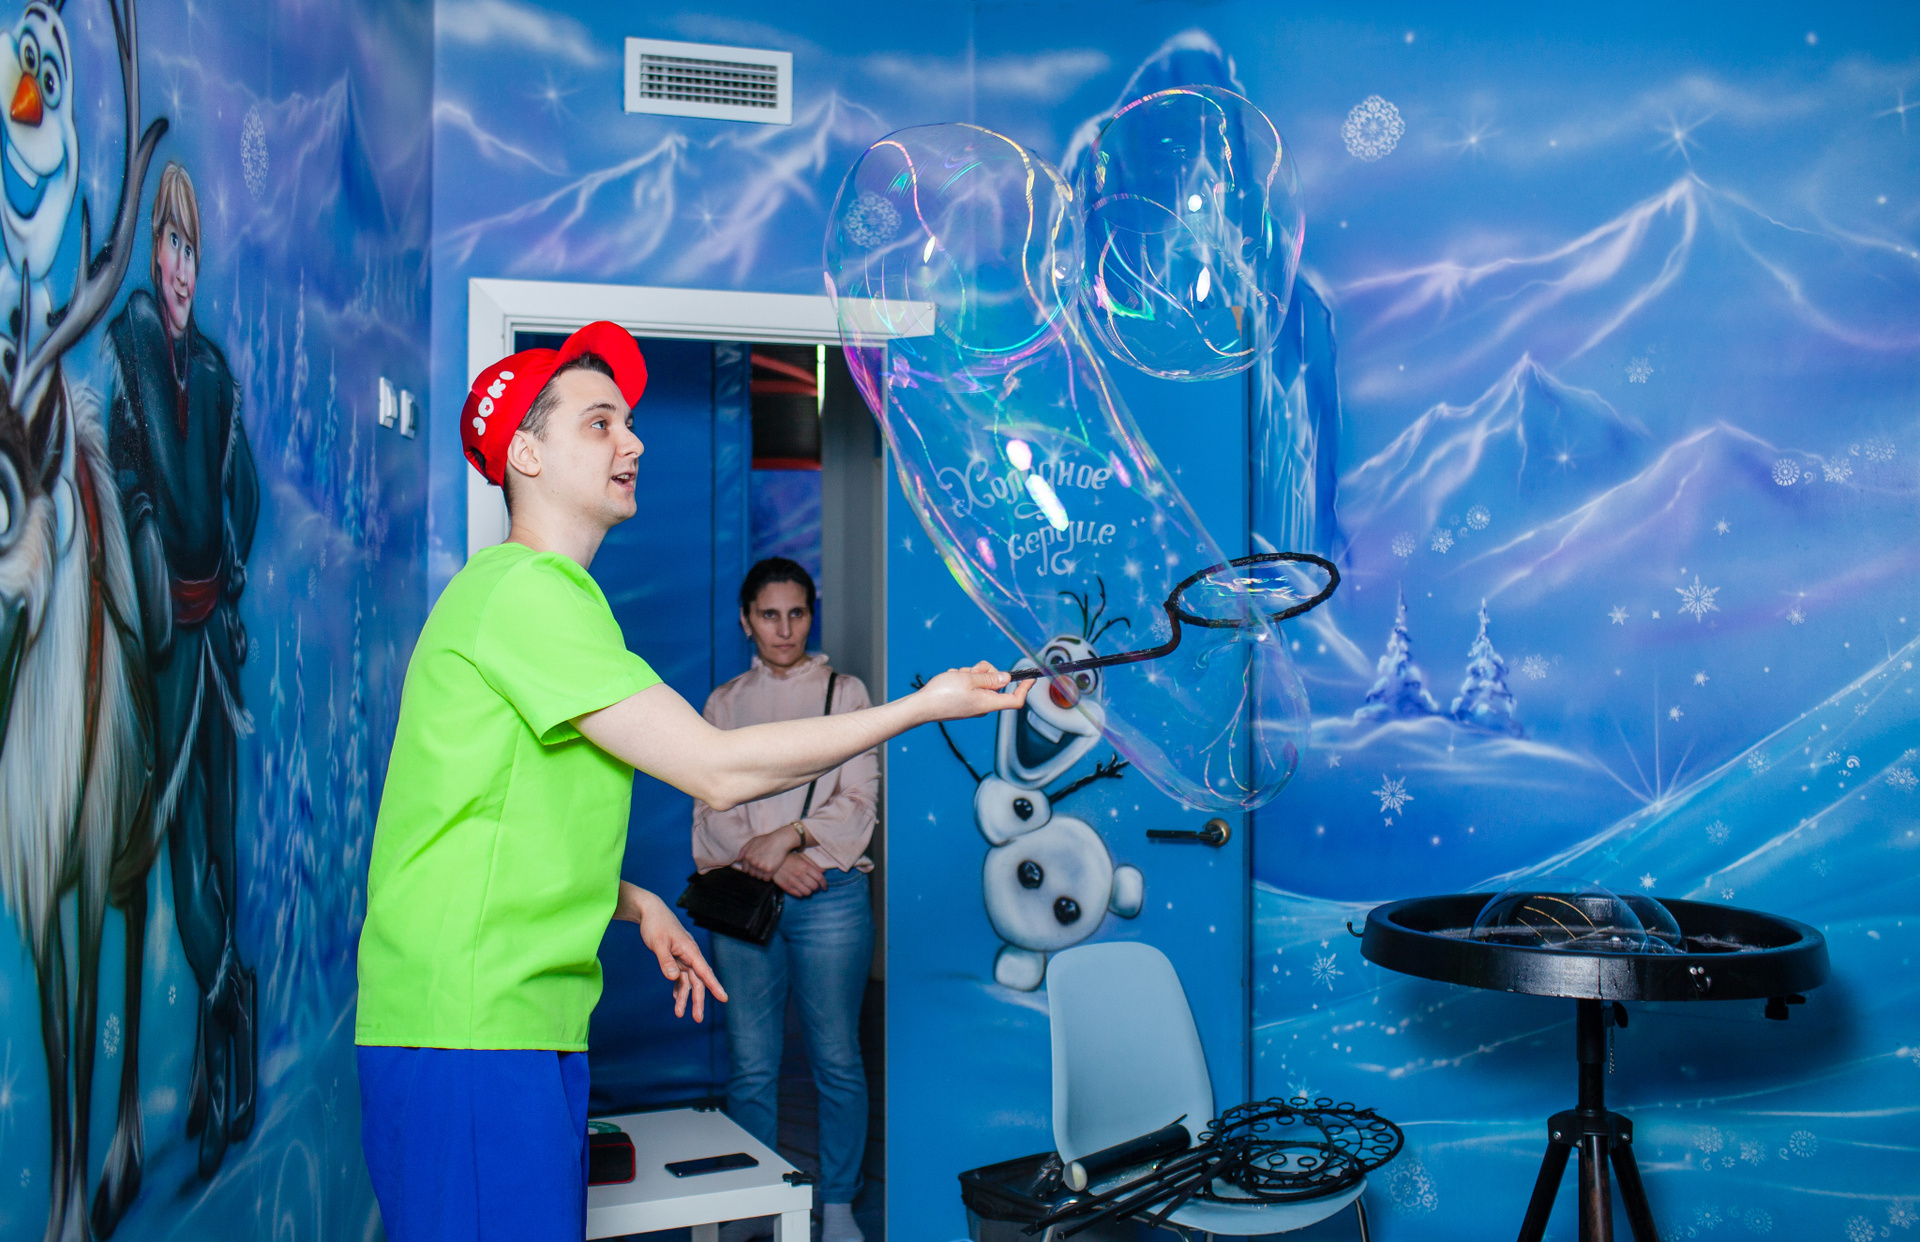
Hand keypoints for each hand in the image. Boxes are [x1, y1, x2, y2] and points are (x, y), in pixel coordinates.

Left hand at [616, 882, 727, 1020]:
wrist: (650, 911)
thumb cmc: (655, 924)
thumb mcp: (658, 943)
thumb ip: (665, 960)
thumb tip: (673, 977)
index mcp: (690, 950)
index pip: (704, 971)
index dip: (714, 985)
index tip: (724, 998)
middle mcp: (689, 955)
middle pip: (698, 981)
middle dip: (698, 1000)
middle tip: (697, 1019)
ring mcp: (683, 958)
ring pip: (688, 981)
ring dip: (685, 997)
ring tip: (679, 1014)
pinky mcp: (675, 958)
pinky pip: (680, 976)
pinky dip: (678, 987)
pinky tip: (676, 999)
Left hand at [737, 825, 800, 879]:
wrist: (780, 840)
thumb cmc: (767, 840)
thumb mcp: (752, 841)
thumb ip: (743, 851)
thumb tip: (738, 860)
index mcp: (747, 856)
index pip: (745, 870)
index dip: (751, 868)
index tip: (756, 866)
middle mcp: (753, 862)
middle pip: (752, 874)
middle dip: (756, 871)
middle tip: (763, 866)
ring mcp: (761, 867)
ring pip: (759, 877)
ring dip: (762, 874)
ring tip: (767, 867)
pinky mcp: (769, 870)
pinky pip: (766, 879)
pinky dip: (768, 876)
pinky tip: (771, 870)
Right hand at [773, 853, 825, 897]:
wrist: (773, 862)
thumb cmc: (789, 858)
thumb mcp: (802, 857)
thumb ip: (814, 864)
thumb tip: (823, 872)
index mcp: (805, 867)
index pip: (819, 878)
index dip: (824, 884)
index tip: (825, 887)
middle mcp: (800, 875)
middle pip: (814, 887)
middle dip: (817, 888)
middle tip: (816, 887)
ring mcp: (793, 882)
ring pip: (808, 893)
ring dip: (810, 891)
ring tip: (808, 888)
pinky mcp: (787, 888)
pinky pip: (799, 895)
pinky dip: (802, 893)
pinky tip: (801, 889)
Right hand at [911, 661, 1029, 723]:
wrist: (920, 706)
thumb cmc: (943, 694)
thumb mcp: (969, 679)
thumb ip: (990, 678)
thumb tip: (1006, 677)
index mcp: (988, 703)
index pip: (1015, 699)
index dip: (1025, 688)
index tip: (1030, 677)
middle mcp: (983, 706)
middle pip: (996, 684)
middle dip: (986, 671)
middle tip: (972, 669)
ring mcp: (972, 704)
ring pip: (980, 681)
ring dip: (970, 673)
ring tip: (956, 676)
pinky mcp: (963, 702)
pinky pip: (969, 685)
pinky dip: (961, 679)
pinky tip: (950, 680)